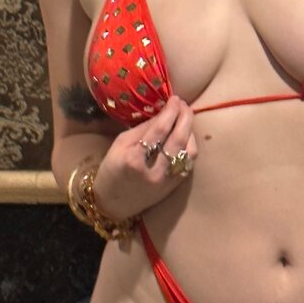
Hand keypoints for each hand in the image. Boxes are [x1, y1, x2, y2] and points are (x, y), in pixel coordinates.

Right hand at [91, 96, 197, 220]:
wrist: (113, 203)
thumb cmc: (112, 169)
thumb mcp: (120, 144)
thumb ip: (143, 128)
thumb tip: (164, 112)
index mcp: (134, 160)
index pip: (159, 130)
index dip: (170, 111)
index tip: (175, 99)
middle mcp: (153, 172)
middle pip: (178, 139)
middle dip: (185, 117)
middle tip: (184, 105)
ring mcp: (166, 181)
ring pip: (189, 152)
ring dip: (191, 132)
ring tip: (185, 118)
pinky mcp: (174, 187)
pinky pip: (189, 163)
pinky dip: (190, 147)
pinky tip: (186, 136)